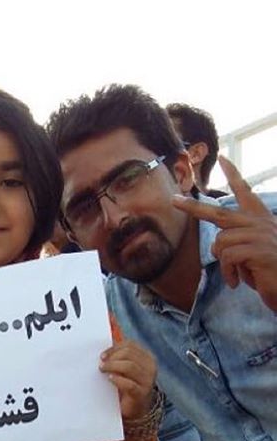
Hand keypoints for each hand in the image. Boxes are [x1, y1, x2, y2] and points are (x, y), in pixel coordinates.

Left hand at [99, 340, 156, 419]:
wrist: (136, 408)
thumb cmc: (127, 385)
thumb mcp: (124, 369)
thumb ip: (118, 358)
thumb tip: (103, 351)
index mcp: (146, 357)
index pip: (130, 345)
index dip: (114, 348)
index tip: (102, 355)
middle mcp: (150, 367)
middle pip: (129, 353)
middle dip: (112, 357)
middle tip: (101, 364)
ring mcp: (147, 380)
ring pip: (129, 366)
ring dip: (113, 366)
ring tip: (103, 370)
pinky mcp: (141, 393)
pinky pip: (129, 384)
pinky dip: (118, 380)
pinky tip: (110, 379)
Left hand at [172, 156, 276, 311]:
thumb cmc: (271, 273)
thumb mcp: (252, 254)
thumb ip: (238, 242)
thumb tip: (218, 246)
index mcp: (261, 220)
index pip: (246, 192)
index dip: (234, 175)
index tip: (222, 158)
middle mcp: (261, 223)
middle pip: (220, 214)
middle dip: (194, 208)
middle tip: (173, 201)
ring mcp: (261, 235)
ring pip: (221, 241)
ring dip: (223, 263)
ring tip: (235, 276)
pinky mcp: (259, 250)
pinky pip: (228, 256)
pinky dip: (228, 272)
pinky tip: (236, 282)